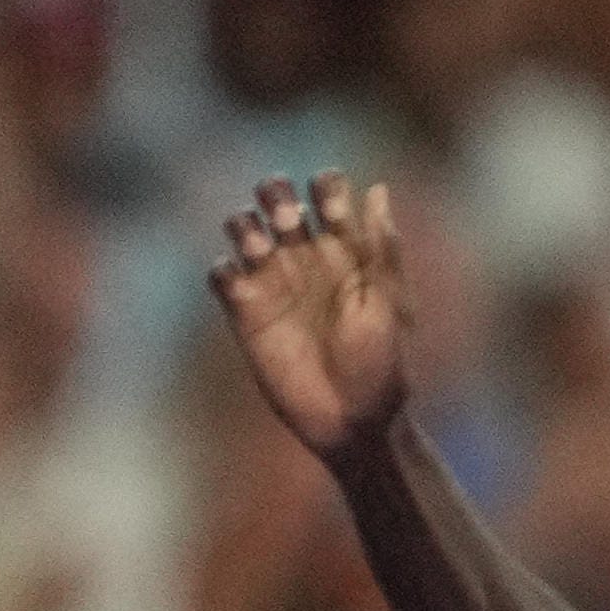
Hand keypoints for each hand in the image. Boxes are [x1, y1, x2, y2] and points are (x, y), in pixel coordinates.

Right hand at [207, 175, 412, 456]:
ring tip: (261, 249)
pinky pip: (221, 272)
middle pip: (277, 198)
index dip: (325, 187)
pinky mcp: (245, 312)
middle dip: (277, 195)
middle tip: (290, 222)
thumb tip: (378, 189)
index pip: (327, 193)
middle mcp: (306, 259)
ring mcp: (273, 283)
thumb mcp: (388, 304)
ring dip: (246, 225)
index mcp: (346, 251)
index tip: (331, 210)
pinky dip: (224, 267)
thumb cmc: (383, 367)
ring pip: (243, 226)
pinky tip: (242, 282)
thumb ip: (381, 248)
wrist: (355, 423)